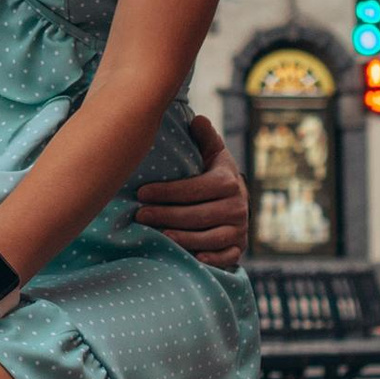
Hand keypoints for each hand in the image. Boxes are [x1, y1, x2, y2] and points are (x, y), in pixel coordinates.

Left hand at [135, 112, 247, 267]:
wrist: (237, 202)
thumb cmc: (215, 176)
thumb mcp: (213, 155)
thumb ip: (205, 137)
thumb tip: (197, 119)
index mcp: (228, 181)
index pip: (194, 188)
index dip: (167, 192)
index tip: (141, 193)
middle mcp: (238, 206)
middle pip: (198, 215)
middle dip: (166, 215)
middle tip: (140, 215)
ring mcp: (239, 229)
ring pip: (209, 237)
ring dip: (182, 238)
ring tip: (157, 235)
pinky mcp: (239, 248)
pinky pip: (226, 257)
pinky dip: (211, 258)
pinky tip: (192, 257)